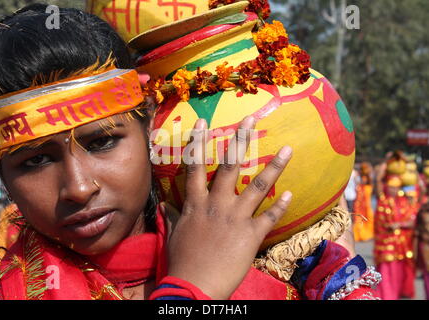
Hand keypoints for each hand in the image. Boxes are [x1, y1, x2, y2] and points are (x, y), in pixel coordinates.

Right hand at [167, 116, 292, 298]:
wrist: (194, 286)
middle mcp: (217, 204)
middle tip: (251, 119)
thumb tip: (162, 205)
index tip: (204, 121)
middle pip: (230, 166)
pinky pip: (269, 217)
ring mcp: (235, 218)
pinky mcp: (251, 235)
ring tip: (288, 149)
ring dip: (274, 167)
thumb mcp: (174, 233)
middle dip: (240, 140)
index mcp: (196, 203)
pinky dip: (280, 206)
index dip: (198, 142)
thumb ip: (172, 215)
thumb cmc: (182, 260)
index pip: (195, 166)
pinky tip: (290, 193)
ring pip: (257, 186)